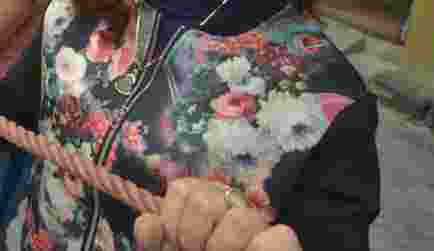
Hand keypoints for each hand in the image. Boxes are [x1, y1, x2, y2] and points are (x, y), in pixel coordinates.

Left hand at [134, 178, 295, 250]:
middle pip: (204, 199)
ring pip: (238, 217)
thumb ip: (152, 238)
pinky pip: (272, 238)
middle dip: (191, 233)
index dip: (172, 217)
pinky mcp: (283, 242)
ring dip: (222, 245)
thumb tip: (150, 221)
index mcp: (202, 201)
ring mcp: (258, 223)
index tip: (173, 242)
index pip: (183, 189)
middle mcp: (230, 205)